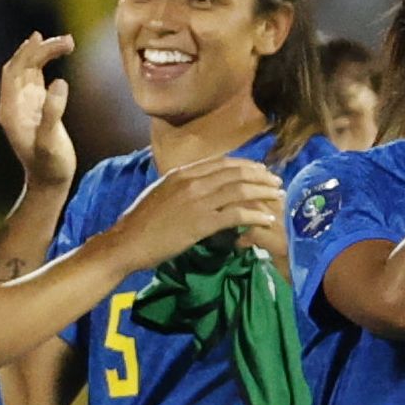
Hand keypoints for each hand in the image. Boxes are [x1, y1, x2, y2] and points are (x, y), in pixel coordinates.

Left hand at [0, 32, 77, 189]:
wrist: (49, 181)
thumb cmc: (49, 166)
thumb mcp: (50, 142)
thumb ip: (52, 112)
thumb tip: (59, 81)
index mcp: (10, 109)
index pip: (13, 72)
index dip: (26, 54)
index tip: (44, 39)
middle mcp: (13, 102)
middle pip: (19, 66)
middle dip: (38, 50)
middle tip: (64, 40)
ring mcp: (24, 103)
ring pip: (29, 69)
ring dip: (43, 53)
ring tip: (66, 42)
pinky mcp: (36, 105)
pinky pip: (37, 77)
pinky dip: (45, 63)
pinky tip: (54, 52)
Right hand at [106, 158, 285, 269]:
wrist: (127, 241)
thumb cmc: (141, 223)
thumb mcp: (161, 194)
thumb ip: (182, 187)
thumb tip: (199, 187)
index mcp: (182, 173)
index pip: (222, 163)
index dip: (245, 165)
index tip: (260, 170)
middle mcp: (192, 182)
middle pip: (235, 173)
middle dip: (260, 176)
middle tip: (276, 182)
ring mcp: (197, 201)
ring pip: (240, 190)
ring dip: (263, 193)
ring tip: (278, 198)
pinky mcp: (201, 222)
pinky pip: (236, 214)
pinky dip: (255, 215)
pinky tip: (266, 219)